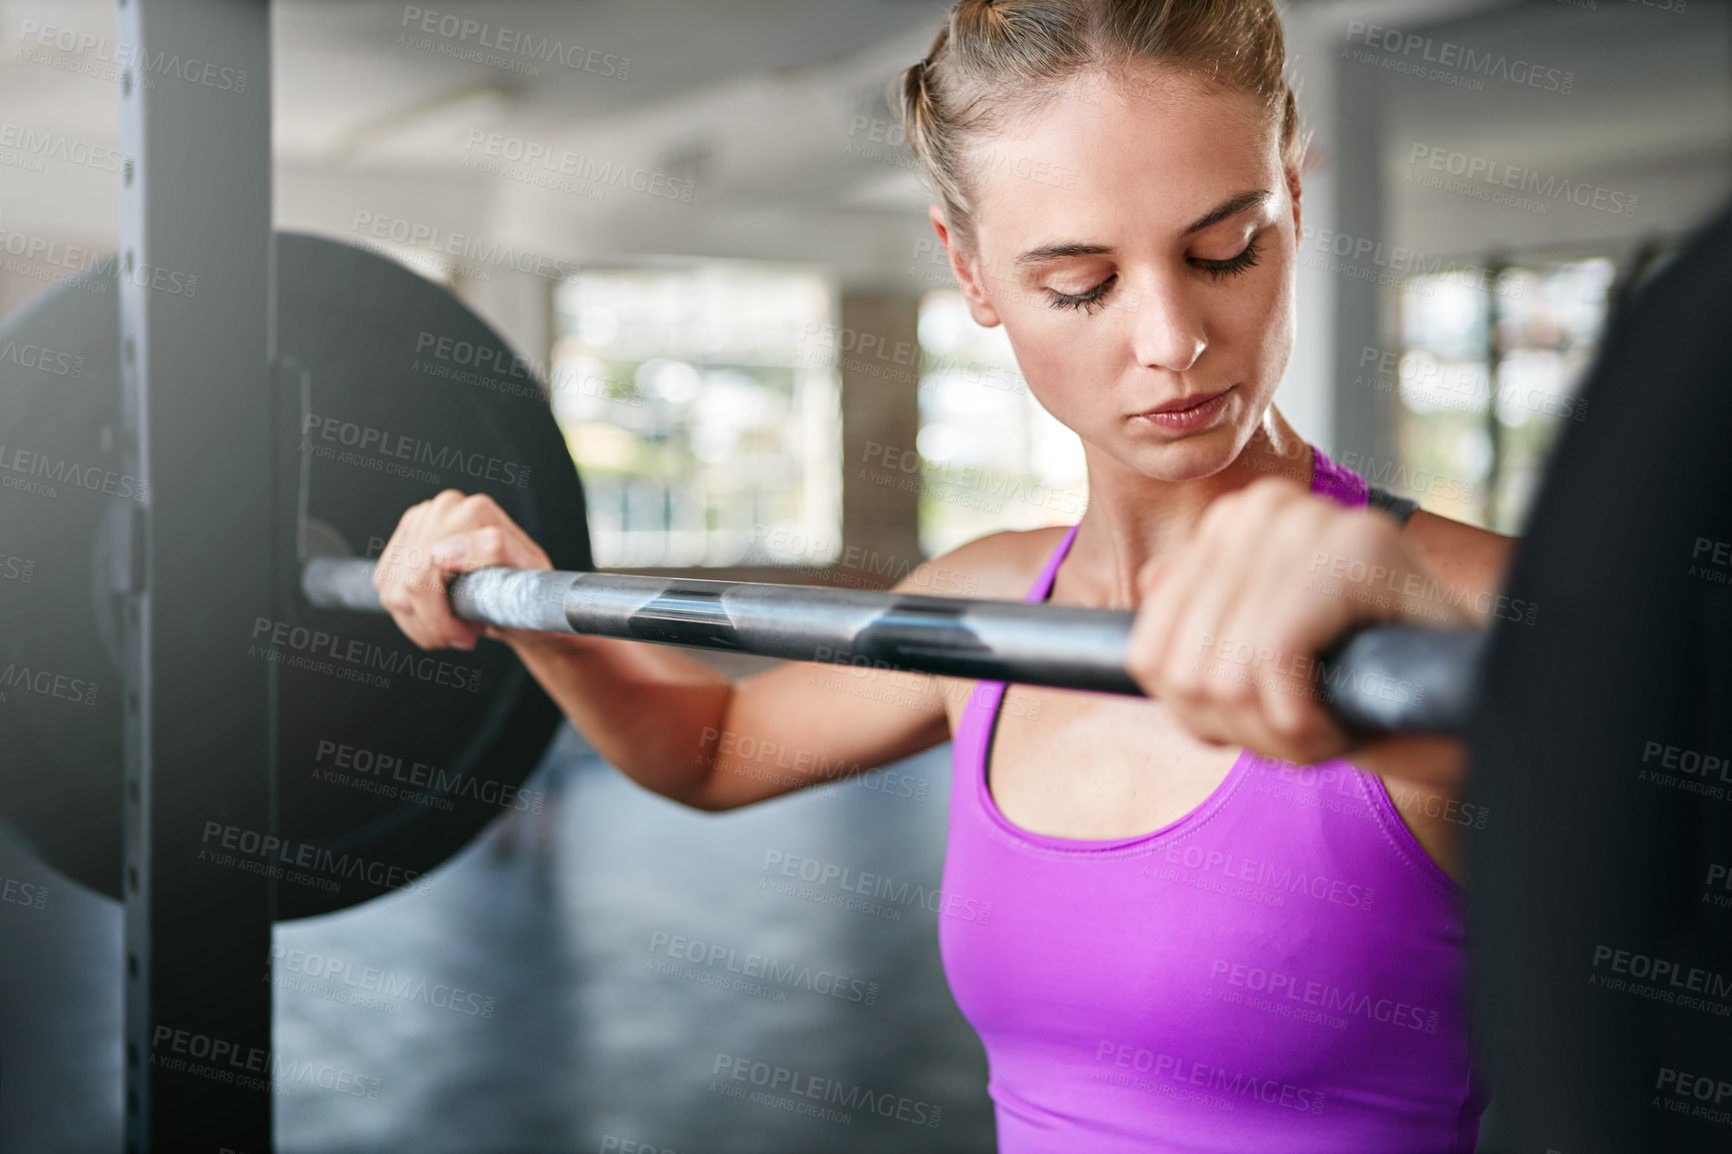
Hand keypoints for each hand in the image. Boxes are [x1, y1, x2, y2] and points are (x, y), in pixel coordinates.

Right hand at [371, 489, 551, 650]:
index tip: (467, 637)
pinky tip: (437, 617)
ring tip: (454, 629)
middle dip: (430, 625)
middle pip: (406, 583)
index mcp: (474, 512)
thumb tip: (446, 549)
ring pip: (392, 590)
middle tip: (461, 638)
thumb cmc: (531, 590)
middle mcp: (443, 508)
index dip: (439, 617)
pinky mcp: (403, 539)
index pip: (425, 572)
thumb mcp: (530, 575)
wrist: (524, 596)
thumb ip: (497, 549)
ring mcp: (420, 521)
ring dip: (419, 624)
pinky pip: (385, 587)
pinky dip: (409, 615)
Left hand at [1125, 476, 1470, 764]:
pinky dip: (1302, 724)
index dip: (1197, 714)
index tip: (1258, 722)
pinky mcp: (1354, 554)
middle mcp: (1265, 508)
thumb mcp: (1266, 652)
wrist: (1474, 700)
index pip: (1152, 645)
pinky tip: (1340, 727)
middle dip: (1239, 730)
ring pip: (1223, 675)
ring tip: (1326, 726)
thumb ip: (1205, 618)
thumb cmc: (1366, 676)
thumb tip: (1148, 585)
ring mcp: (1312, 523)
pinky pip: (1271, 664)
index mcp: (1235, 522)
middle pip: (1183, 668)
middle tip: (1302, 733)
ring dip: (1276, 735)